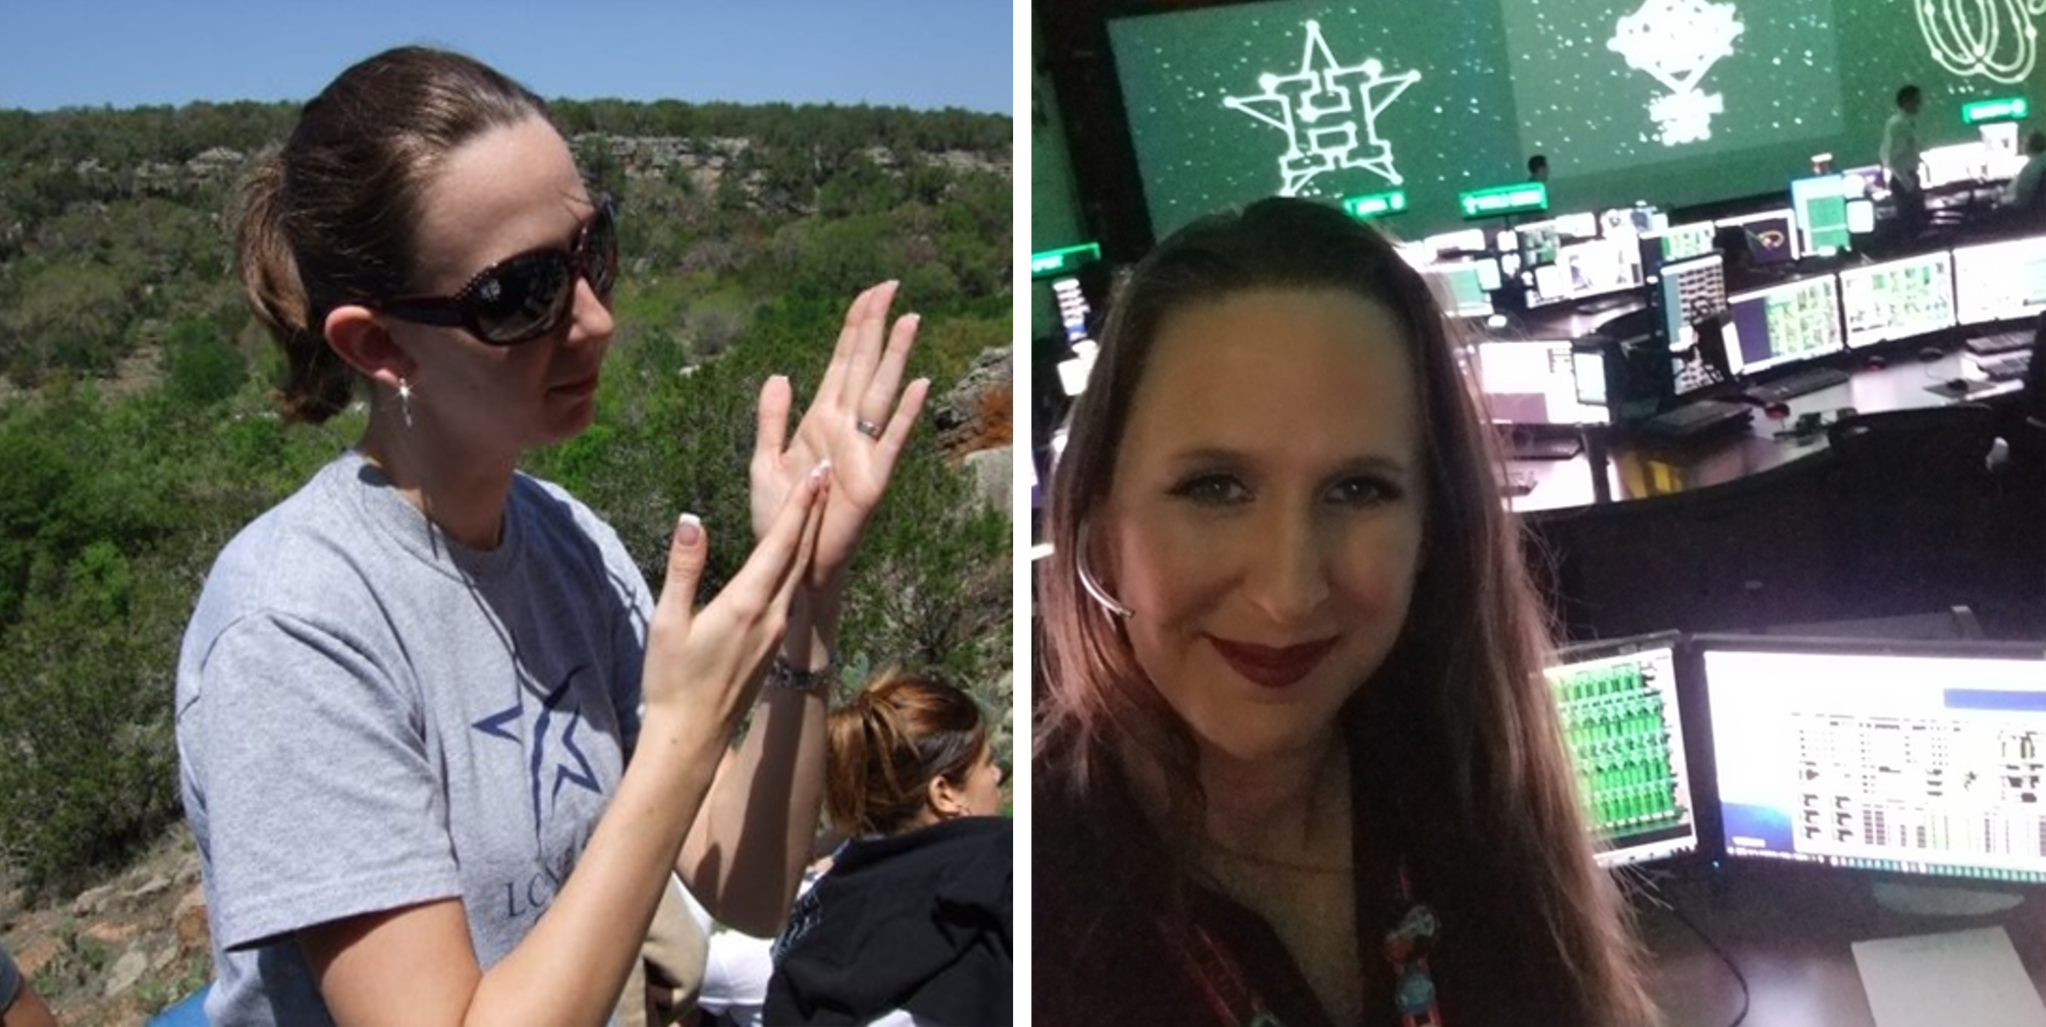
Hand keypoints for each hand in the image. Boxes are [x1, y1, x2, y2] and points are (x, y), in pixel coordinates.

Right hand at [644, 461, 830, 723]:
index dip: (800, 505)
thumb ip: (683, 569)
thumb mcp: (668, 622)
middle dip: (814, 511)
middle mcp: (772, 615)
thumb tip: (692, 521)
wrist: (692, 736)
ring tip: (818, 504)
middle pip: (800, 553)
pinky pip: (793, 592)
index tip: (817, 474)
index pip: (781, 543)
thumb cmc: (671, 681)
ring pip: (800, 573)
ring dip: (810, 535)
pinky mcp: (773, 644)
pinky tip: (798, 553)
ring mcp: (777, 631)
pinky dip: (799, 563)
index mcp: (748, 604)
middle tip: (828, 473)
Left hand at [751, 280, 929, 589]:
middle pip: (863, 365)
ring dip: (895, 356)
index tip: (868, 292)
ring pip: (880, 392)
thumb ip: (771, 419)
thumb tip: (781, 374)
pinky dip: (904, 413)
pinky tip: (917, 384)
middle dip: (875, 325)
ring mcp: (862, 450)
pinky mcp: (872, 478)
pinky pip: (891, 439)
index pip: (841, 362)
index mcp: (819, 419)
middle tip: (890, 285)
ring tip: (909, 320)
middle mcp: (845, 428)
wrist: (787, 562)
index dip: (854, 326)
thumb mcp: (763, 461)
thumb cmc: (778, 518)